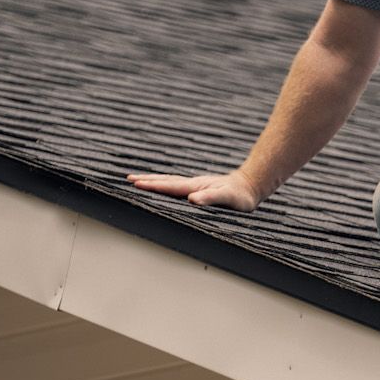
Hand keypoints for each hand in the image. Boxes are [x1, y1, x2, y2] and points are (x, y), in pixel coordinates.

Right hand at [125, 167, 261, 211]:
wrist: (251, 185)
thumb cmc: (241, 196)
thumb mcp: (228, 198)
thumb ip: (211, 198)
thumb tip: (192, 200)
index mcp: (196, 187)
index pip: (170, 186)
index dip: (153, 186)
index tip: (135, 183)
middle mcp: (193, 184)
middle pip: (166, 181)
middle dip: (147, 180)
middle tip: (128, 179)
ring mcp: (196, 185)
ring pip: (170, 181)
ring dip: (154, 180)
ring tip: (138, 180)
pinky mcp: (199, 188)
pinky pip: (177, 185)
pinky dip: (165, 184)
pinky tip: (163, 186)